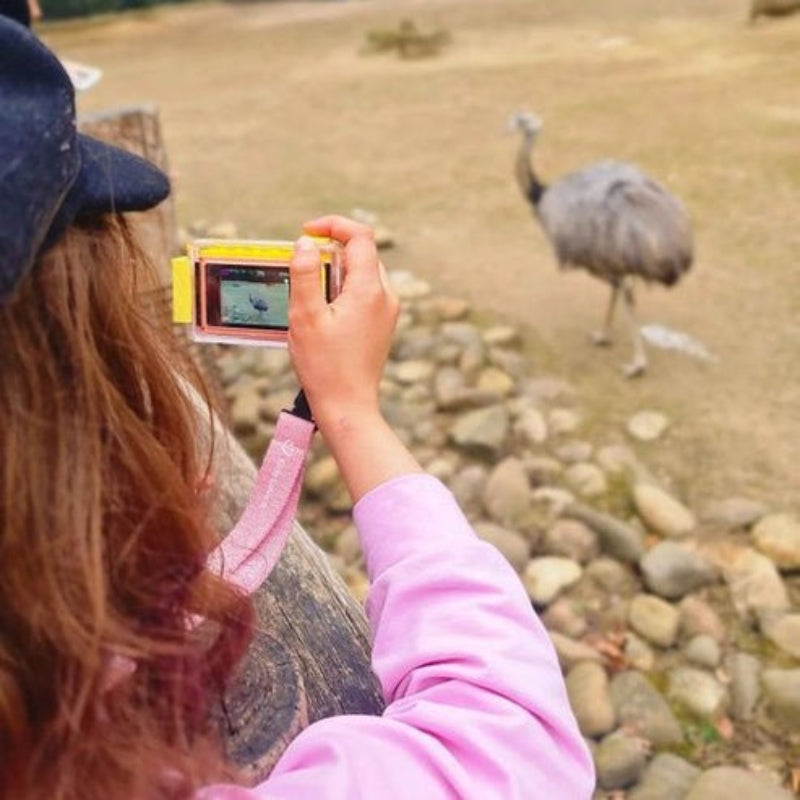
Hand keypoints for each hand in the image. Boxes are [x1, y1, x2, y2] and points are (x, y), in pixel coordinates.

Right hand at [288, 216, 420, 501]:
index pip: (360, 236)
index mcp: (370, 289)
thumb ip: (305, 274)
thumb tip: (305, 243)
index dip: (333, 225)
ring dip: (337, 270)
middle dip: (332, 248)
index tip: (306, 232)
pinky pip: (366, 292)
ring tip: (310, 292)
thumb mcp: (305, 316)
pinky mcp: (383, 324)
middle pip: (363, 253)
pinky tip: (324, 311)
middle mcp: (386, 296)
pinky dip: (344, 288)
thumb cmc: (324, 366)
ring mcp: (388, 311)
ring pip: (364, 272)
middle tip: (302, 265)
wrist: (347, 406)